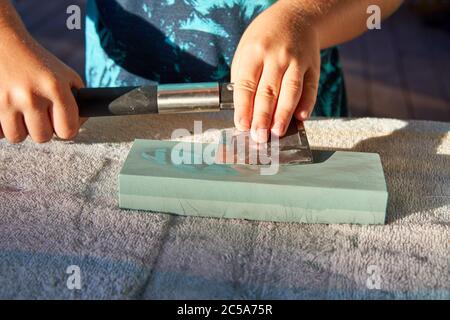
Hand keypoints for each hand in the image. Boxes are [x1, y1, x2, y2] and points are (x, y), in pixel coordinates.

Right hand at [0, 31, 83, 143]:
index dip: (68, 129)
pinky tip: (7, 111)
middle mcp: (31, 96)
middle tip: (40, 114)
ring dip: (21, 128)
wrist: (2, 42)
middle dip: (43, 128)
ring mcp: (6, 101)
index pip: (68, 130)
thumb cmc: (38, 62)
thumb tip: (80, 122)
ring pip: (18, 137)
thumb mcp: (65, 74)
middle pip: (43, 137)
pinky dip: (3, 125)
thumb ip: (77, 99)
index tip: (63, 123)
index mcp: (55, 88)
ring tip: (22, 112)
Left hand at [231, 1, 320, 141]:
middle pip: (268, 91)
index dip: (244, 108)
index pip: (247, 85)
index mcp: (254, 52)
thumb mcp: (246, 50)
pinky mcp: (313, 65)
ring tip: (277, 132)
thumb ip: (244, 78)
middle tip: (259, 136)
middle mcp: (276, 56)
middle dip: (262, 117)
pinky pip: (311, 87)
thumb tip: (245, 111)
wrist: (296, 17)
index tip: (242, 126)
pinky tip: (301, 117)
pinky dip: (307, 104)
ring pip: (290, 91)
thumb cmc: (265, 39)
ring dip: (283, 114)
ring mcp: (297, 60)